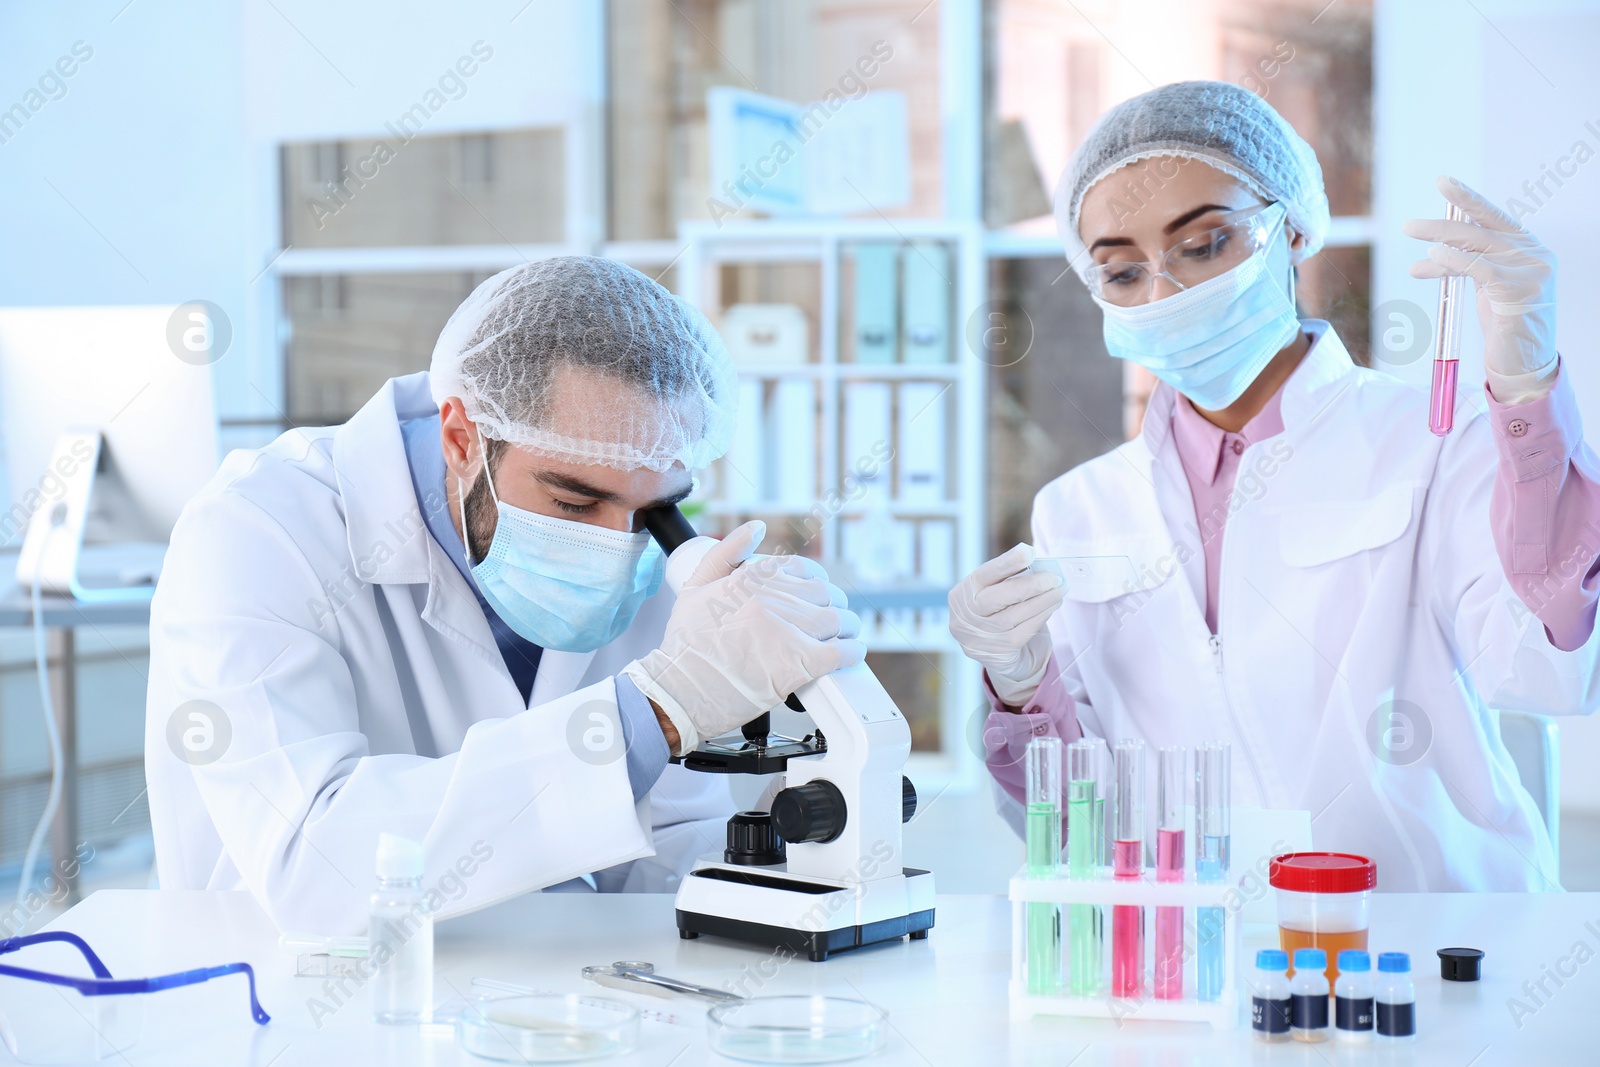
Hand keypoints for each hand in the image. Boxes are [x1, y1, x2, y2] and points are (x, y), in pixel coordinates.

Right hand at [624, 521, 864, 755]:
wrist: (678, 691)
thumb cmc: (684, 646)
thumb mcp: (695, 587)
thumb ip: (726, 552)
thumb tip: (756, 528)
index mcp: (751, 578)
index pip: (802, 568)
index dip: (814, 582)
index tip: (814, 596)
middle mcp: (772, 599)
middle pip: (825, 594)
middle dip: (831, 606)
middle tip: (829, 621)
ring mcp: (787, 630)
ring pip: (839, 620)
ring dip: (846, 629)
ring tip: (842, 638)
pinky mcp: (798, 663)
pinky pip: (841, 651)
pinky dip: (851, 653)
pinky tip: (848, 655)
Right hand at [948, 543, 1064, 707]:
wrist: (1001, 656)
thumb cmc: (1000, 615)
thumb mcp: (998, 594)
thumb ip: (1011, 579)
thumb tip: (1039, 565)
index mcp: (962, 594)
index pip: (983, 575)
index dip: (1006, 563)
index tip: (1029, 551)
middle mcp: (964, 617)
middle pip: (997, 597)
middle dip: (1029, 584)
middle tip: (1054, 577)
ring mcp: (979, 638)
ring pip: (1015, 615)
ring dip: (1042, 600)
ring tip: (1060, 589)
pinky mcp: (997, 654)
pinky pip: (1024, 631)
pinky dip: (1042, 616)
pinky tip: (1053, 606)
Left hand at [1404, 176, 1556, 381]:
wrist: (1524, 364)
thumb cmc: (1504, 325)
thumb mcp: (1484, 288)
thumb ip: (1468, 264)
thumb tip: (1432, 251)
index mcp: (1527, 248)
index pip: (1494, 217)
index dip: (1468, 199)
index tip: (1443, 182)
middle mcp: (1534, 254)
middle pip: (1483, 228)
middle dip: (1444, 221)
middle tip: (1409, 222)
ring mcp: (1532, 271)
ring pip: (1478, 245)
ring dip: (1440, 237)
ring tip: (1410, 232)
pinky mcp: (1521, 290)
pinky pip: (1481, 268)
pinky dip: (1454, 259)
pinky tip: (1431, 255)